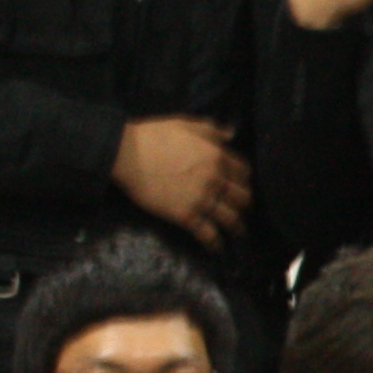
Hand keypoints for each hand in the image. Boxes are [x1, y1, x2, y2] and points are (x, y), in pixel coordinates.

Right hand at [112, 116, 250, 245]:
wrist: (128, 154)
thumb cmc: (153, 136)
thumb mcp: (186, 124)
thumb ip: (211, 129)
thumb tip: (231, 134)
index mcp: (217, 156)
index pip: (243, 171)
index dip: (243, 179)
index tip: (241, 184)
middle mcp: (215, 179)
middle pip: (242, 196)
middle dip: (244, 203)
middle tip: (242, 209)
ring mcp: (202, 199)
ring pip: (230, 218)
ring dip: (237, 227)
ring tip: (239, 233)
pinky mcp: (186, 215)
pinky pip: (208, 233)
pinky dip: (215, 243)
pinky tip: (217, 248)